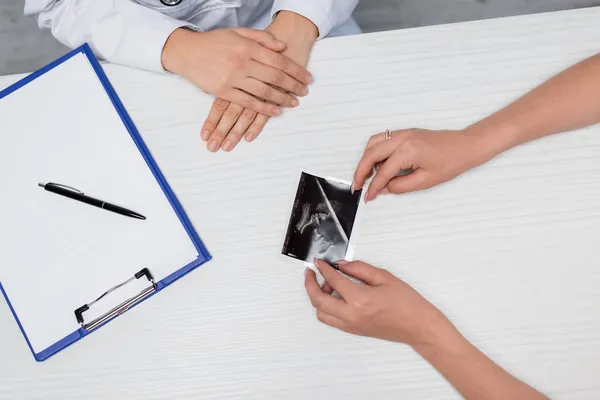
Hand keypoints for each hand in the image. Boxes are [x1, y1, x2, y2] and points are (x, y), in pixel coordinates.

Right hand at [161, 27, 311, 116]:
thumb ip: (262, 38)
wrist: (186, 52)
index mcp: (247, 46)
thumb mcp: (238, 32)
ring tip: (294, 102)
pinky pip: (248, 102)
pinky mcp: (223, 91)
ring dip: (282, 99)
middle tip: (305, 91)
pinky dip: (263, 108)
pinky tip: (275, 111)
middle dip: (293, 86)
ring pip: (264, 91)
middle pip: (275, 77)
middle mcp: (242, 62)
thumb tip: (283, 48)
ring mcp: (232, 78)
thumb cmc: (213, 41)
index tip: (307, 78)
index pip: (278, 60)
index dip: (295, 70)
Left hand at [305, 259, 456, 346]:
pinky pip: (330, 320)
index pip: (333, 280)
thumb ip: (359, 268)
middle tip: (311, 272)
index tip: (319, 262)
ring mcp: (350, 325)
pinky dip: (326, 307)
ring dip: (318, 297)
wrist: (418, 327)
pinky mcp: (353, 330)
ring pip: (320, 312)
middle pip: (318, 299)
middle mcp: (351, 315)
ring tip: (328, 285)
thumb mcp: (384, 277)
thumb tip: (341, 265)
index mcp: (360, 299)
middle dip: (310, 283)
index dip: (323, 268)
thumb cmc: (407, 303)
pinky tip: (335, 296)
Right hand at [353, 128, 493, 201]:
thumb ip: (401, 186)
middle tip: (356, 185)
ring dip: (365, 159)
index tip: (367, 196)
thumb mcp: (425, 181)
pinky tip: (376, 163)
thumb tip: (384, 189)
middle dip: (360, 171)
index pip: (383, 172)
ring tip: (365, 175)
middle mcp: (402, 138)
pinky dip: (374, 150)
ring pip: (373, 143)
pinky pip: (381, 139)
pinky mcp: (405, 132)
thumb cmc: (450, 162)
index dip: (373, 186)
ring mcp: (402, 133)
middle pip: (371, 154)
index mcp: (408, 151)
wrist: (465, 146)